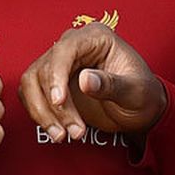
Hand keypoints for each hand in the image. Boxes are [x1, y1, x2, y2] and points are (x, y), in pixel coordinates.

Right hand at [18, 25, 165, 141]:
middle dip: (55, 105)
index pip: (65, 49)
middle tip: (74, 132)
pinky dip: (39, 114)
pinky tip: (57, 131)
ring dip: (42, 112)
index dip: (56, 75)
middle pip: (45, 69)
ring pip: (32, 82)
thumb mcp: (135, 91)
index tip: (59, 101)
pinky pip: (31, 94)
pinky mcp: (51, 82)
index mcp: (96, 37)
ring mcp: (60, 63)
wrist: (141, 110)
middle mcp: (74, 45)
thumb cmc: (143, 95)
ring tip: (63, 136)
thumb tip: (84, 80)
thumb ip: (111, 85)